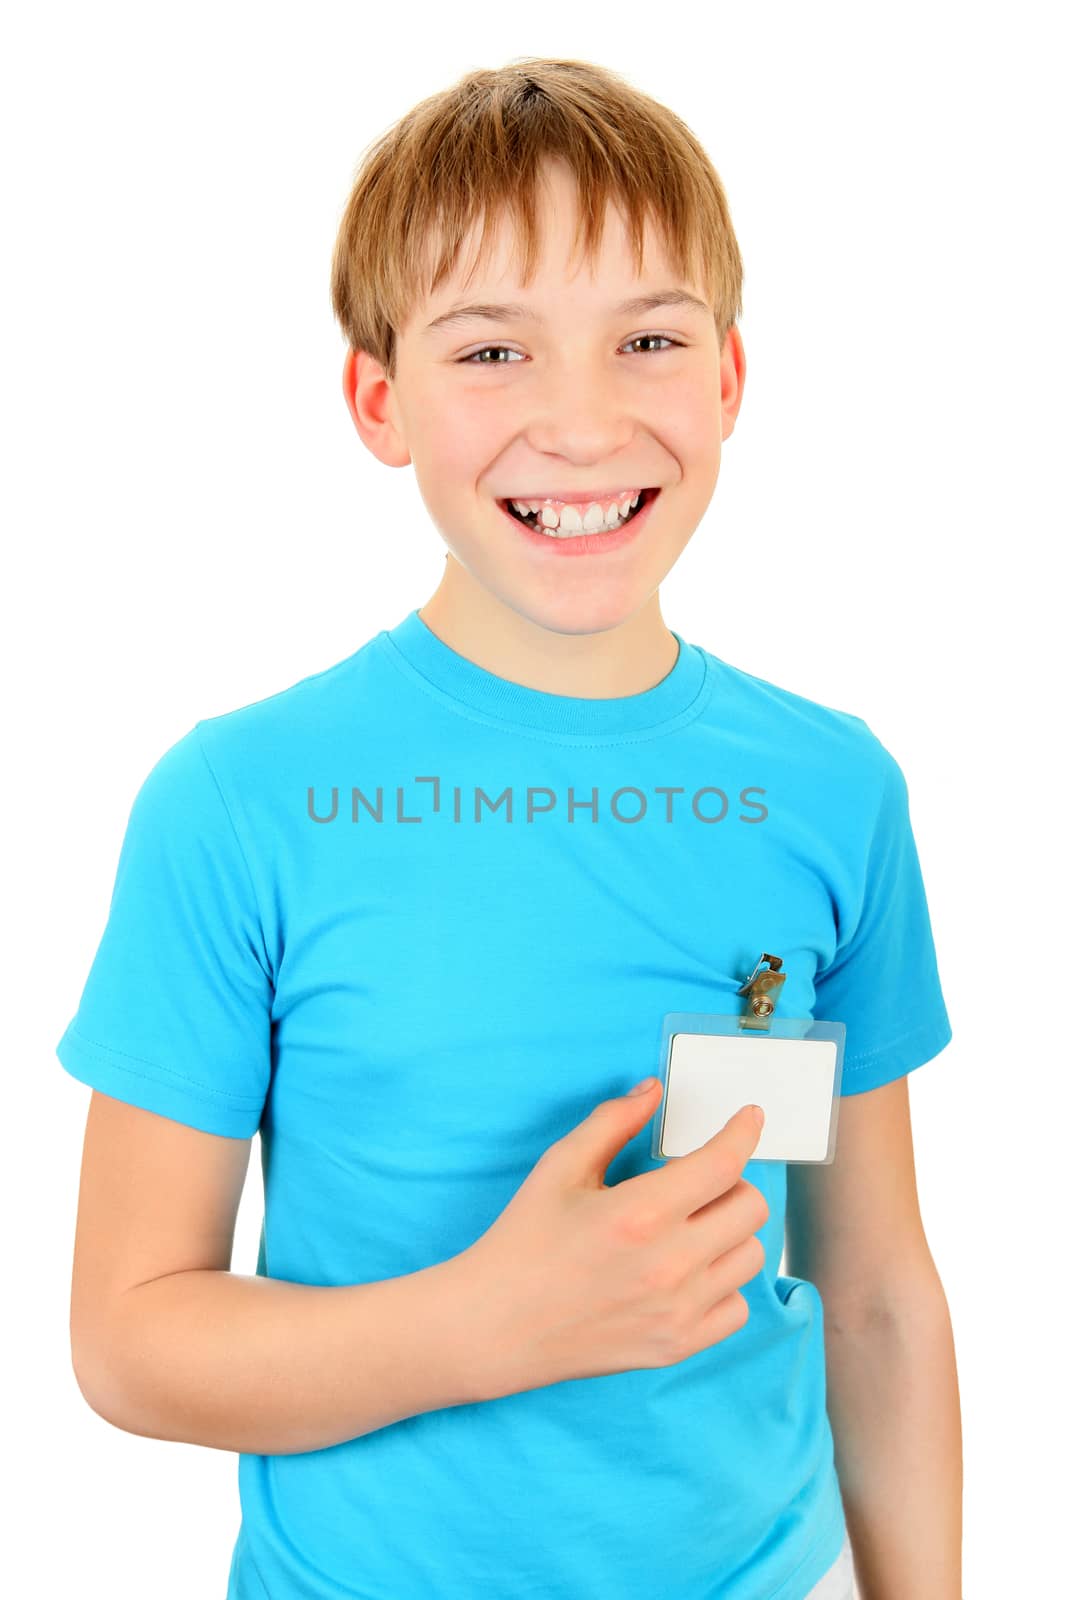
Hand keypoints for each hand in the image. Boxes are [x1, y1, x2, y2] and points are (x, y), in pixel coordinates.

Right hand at [451, 1079, 768, 1400]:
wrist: (496, 1325)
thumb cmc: (524, 1241)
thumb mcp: (560, 1167)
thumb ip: (613, 1122)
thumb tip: (654, 1092)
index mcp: (640, 1212)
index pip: (724, 1163)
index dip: (744, 1132)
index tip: (749, 1117)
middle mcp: (669, 1264)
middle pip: (751, 1207)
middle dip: (733, 1180)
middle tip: (701, 1178)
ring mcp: (678, 1311)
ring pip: (751, 1255)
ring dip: (730, 1231)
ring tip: (692, 1225)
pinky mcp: (677, 1345)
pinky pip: (737, 1306)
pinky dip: (722, 1282)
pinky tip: (688, 1270)